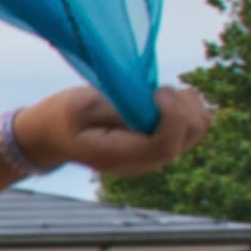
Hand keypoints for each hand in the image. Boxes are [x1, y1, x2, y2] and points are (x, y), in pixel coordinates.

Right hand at [18, 86, 209, 177]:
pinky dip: (187, 105)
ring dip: (187, 104)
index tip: (157, 91)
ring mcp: (155, 154)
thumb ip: (116, 106)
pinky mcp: (161, 143)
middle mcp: (143, 161)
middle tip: (155, 89)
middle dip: (182, 106)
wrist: (52, 134)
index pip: (165, 145)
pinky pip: (194, 125)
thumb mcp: (78, 105)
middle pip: (188, 136)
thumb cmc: (60, 116)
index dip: (172, 116)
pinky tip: (163, 98)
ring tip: (158, 93)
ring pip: (198, 129)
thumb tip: (152, 102)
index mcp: (118, 157)